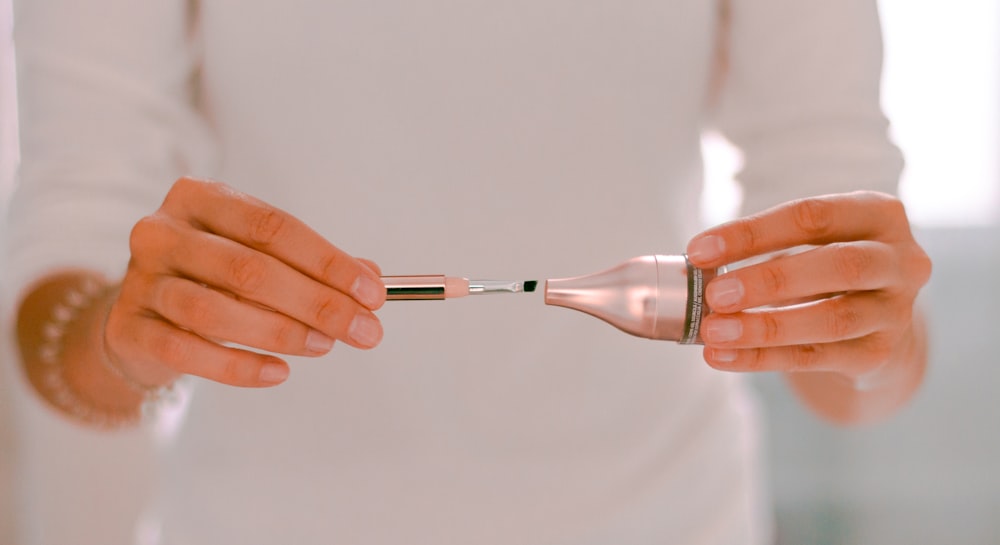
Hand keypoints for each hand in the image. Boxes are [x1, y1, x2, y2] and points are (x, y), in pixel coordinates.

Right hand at [104, 177, 386, 387]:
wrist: (143, 316)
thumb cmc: (214, 278)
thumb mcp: (262, 258)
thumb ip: (313, 266)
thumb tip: (371, 281)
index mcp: (201, 198)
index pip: (273, 226)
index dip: (328, 261)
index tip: (373, 293)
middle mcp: (163, 231)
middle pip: (249, 269)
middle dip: (317, 303)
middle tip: (364, 330)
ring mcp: (140, 279)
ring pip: (215, 309)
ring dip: (282, 332)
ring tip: (323, 346)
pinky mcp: (128, 328)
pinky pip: (188, 350)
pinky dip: (239, 366)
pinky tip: (279, 372)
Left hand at [686, 191, 930, 382]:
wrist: (875, 324)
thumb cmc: (824, 270)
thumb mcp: (805, 245)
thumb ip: (761, 249)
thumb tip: (694, 265)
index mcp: (879, 214)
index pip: (813, 216)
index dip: (752, 233)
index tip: (698, 251)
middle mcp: (902, 260)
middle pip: (839, 265)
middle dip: (770, 281)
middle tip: (714, 295)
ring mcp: (897, 311)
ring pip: (833, 320)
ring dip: (765, 327)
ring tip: (713, 332)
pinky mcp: (881, 355)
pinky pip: (818, 358)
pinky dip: (765, 358)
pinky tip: (724, 357)